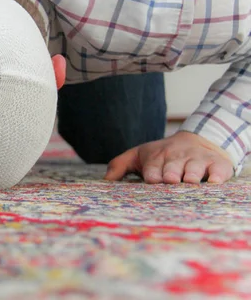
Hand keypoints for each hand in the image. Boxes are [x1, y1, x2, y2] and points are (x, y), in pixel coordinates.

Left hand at [104, 131, 234, 183]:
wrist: (196, 140)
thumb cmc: (162, 155)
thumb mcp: (138, 156)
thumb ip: (119, 166)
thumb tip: (104, 181)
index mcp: (157, 158)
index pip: (153, 169)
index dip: (153, 175)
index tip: (152, 181)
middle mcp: (177, 158)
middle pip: (173, 170)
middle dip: (171, 175)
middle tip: (171, 180)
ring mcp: (197, 161)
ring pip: (194, 171)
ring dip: (192, 177)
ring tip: (189, 181)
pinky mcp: (217, 165)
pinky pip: (218, 171)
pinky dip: (217, 177)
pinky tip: (214, 182)